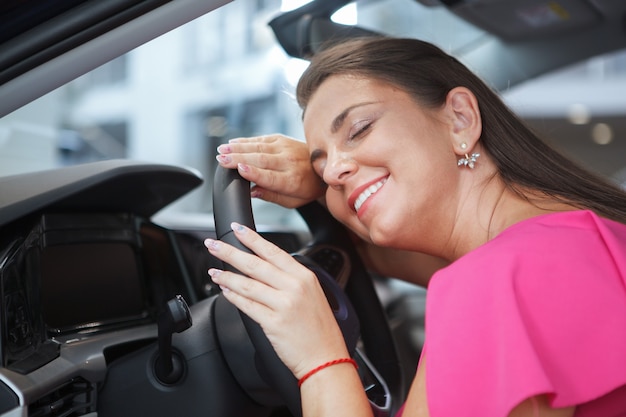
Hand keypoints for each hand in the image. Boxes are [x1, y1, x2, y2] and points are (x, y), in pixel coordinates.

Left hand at [204, 222, 349, 378]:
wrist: (326, 360)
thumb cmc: (320, 331)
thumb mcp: (313, 295)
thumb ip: (292, 280)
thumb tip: (264, 270)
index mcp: (304, 277)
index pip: (272, 251)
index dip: (252, 238)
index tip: (236, 229)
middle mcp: (295, 287)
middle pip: (255, 264)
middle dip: (230, 252)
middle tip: (213, 245)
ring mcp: (284, 304)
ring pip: (247, 284)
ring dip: (227, 276)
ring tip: (214, 271)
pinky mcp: (273, 323)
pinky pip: (247, 305)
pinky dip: (233, 297)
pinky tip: (225, 291)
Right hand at [215, 134, 325, 207]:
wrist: (324, 167)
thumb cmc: (307, 187)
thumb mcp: (293, 201)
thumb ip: (272, 196)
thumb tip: (252, 191)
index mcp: (292, 180)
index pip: (271, 177)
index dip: (254, 173)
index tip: (239, 169)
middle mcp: (289, 162)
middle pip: (261, 159)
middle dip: (238, 158)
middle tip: (221, 159)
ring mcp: (285, 148)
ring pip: (258, 147)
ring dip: (238, 147)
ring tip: (222, 150)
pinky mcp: (282, 139)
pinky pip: (261, 139)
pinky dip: (245, 141)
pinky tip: (232, 142)